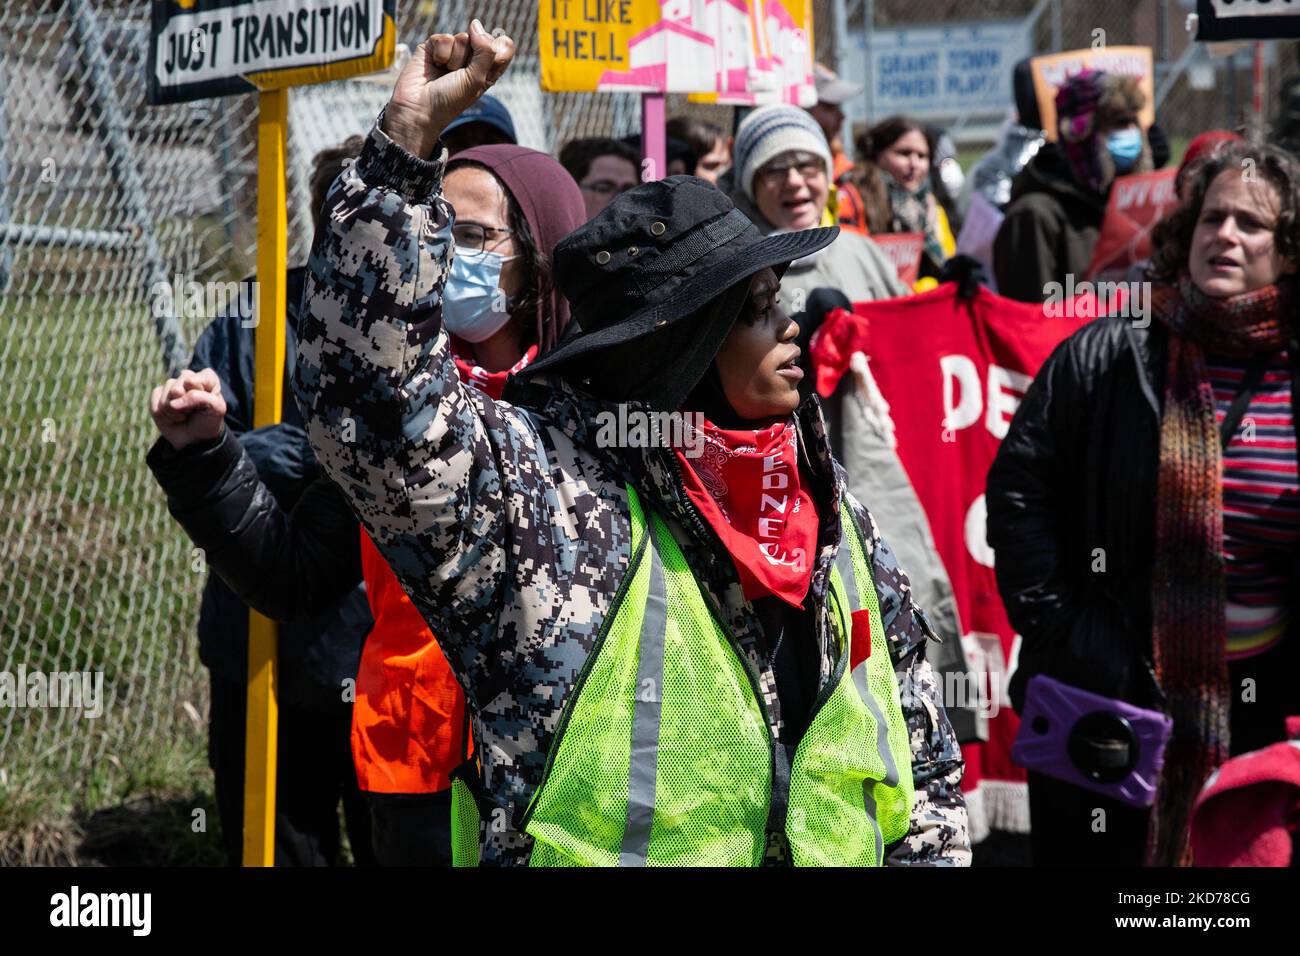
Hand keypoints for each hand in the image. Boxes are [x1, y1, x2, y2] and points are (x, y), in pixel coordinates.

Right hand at [149, 368, 226, 450]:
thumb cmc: (208, 421)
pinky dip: (164, 415)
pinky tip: (172, 417)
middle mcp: (188, 378)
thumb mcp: (216, 409)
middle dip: (184, 405)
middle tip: (192, 411)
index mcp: (207, 378)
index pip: (194, 379)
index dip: (196, 393)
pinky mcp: (158, 395)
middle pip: (177, 387)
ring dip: (175, 412)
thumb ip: (199, 398)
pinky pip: (155, 403)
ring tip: (184, 415)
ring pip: (166, 396)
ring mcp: (171, 386)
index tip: (203, 404)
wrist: (195, 439)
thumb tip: (173, 402)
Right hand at [383, 19, 514, 157]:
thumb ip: (486, 51)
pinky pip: (445, 38)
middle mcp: (471, 59)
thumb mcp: (477, 79)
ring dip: (455, 59)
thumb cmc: (450, 100)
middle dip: (472, 58)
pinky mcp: (434, 46)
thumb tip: (475, 24)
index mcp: (487, 70)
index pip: (503, 47)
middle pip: (483, 39)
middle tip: (459, 75)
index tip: (487, 65)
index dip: (498, 50)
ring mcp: (452, 51)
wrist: (420, 108)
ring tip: (445, 73)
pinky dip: (441, 54)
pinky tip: (434, 65)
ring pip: (463, 37)